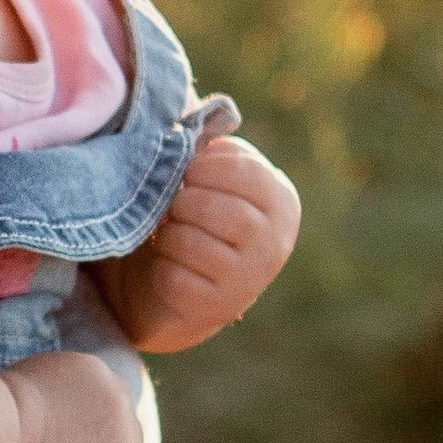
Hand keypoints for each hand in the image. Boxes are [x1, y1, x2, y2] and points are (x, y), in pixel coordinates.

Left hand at [98, 134, 300, 354]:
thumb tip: (193, 134)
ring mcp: (248, 281)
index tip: (189, 172)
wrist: (200, 279)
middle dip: (184, 202)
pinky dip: (161, 267)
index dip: (206, 167)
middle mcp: (274, 245)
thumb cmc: (207, 212)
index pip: (247, 173)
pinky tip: (169, 263)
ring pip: (190, 244)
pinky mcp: (217, 308)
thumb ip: (214, 149)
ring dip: (168, 234)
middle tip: (175, 205)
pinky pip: (174, 279)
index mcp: (282, 204)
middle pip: (218, 210)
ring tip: (170, 232)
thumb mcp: (220, 176)